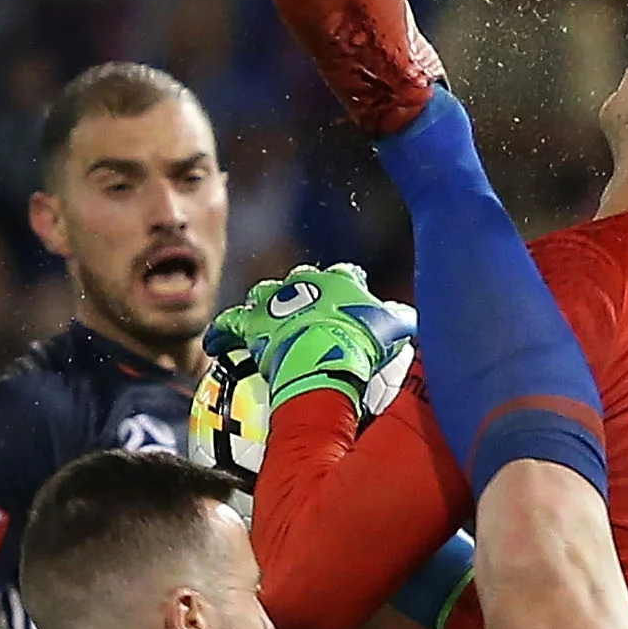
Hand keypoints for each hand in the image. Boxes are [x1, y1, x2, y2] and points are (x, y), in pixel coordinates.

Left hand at [204, 265, 416, 420]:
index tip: (352, 296)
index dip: (349, 287)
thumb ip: (400, 320)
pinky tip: (218, 341)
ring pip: (266, 295)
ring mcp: (276, 300)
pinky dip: (225, 333)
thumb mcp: (393, 329)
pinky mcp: (252, 323)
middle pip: (302, 281)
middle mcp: (306, 282)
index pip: (347, 276)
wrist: (326, 352)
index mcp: (341, 281)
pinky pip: (232, 323)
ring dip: (265, 306)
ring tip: (266, 321)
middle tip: (306, 313)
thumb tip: (409, 318)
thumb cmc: (362, 342)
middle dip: (303, 292)